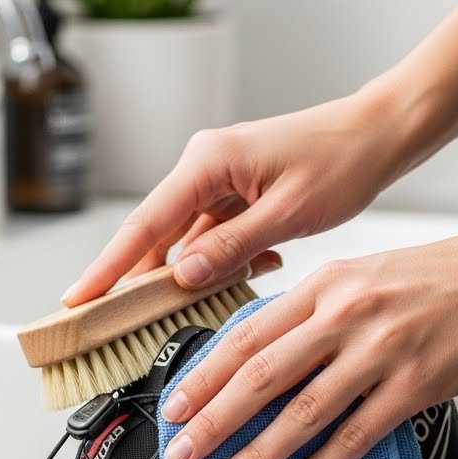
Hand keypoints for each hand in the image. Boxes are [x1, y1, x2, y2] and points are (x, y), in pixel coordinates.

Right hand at [62, 88, 407, 304]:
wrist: (380, 134)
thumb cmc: (343, 160)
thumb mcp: (288, 213)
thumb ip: (232, 246)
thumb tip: (182, 275)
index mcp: (208, 162)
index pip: (144, 223)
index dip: (108, 267)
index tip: (77, 300)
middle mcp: (204, 166)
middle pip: (156, 235)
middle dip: (144, 280)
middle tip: (122, 323)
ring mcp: (218, 180)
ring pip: (186, 240)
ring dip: (198, 273)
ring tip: (216, 295)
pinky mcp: (236, 193)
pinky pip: (214, 237)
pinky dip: (226, 261)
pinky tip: (257, 267)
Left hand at [159, 225, 457, 458]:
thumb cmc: (442, 278)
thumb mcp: (363, 275)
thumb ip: (313, 311)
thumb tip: (264, 352)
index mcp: (326, 284)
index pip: (246, 334)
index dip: (203, 376)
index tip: (174, 406)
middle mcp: (346, 314)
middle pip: (260, 375)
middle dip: (212, 420)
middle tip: (181, 453)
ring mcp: (381, 351)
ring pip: (302, 411)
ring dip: (256, 453)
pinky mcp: (416, 385)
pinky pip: (357, 435)